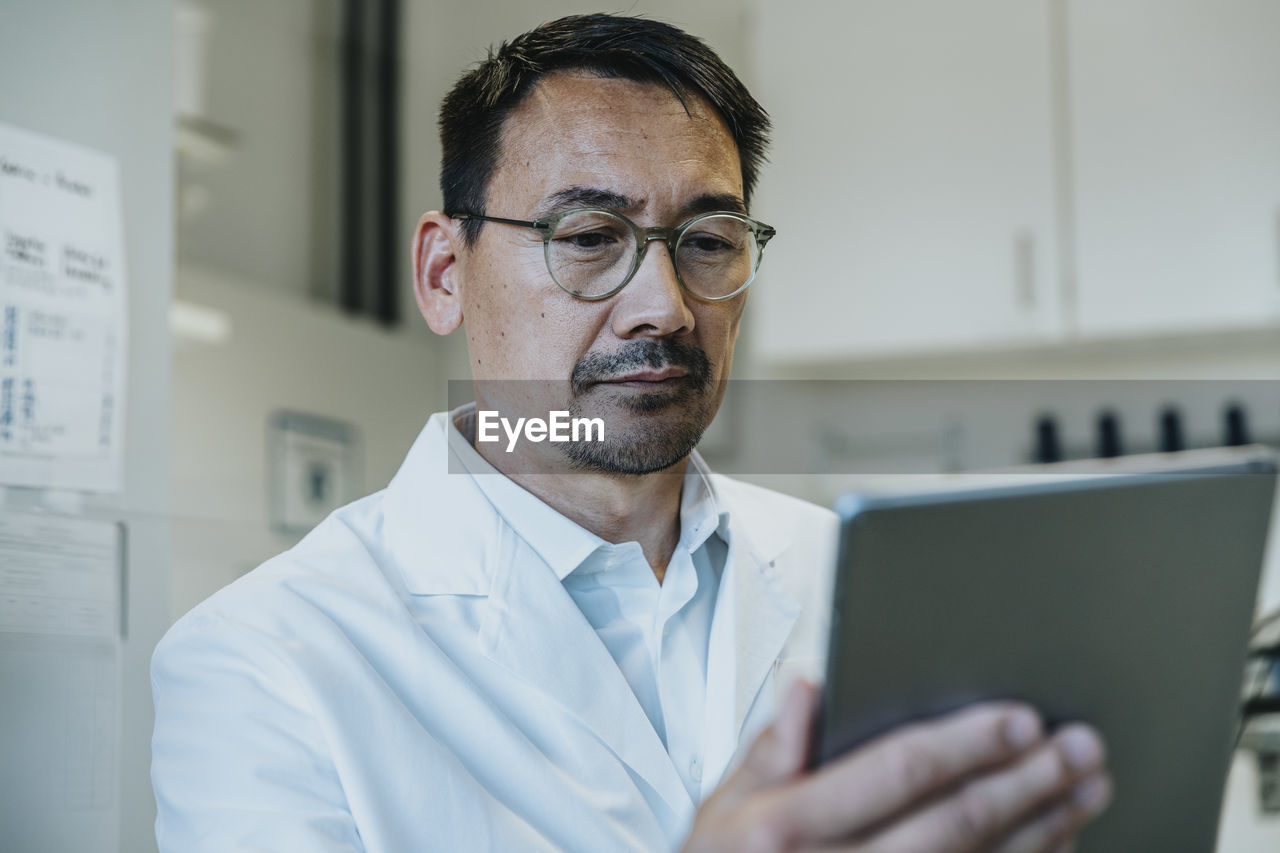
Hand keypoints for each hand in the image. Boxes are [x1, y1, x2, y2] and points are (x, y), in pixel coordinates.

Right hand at [683, 682, 1111, 852]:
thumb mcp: (722, 808)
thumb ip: (771, 749)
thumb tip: (812, 689)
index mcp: (788, 827)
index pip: (896, 773)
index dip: (966, 743)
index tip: (1020, 718)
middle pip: (955, 823)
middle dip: (1027, 781)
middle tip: (1079, 748)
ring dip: (1043, 828)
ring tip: (1085, 789)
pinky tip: (1054, 844)